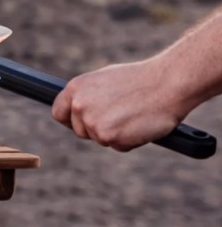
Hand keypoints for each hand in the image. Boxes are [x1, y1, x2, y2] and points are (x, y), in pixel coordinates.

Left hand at [51, 58, 189, 151]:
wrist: (166, 84)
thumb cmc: (139, 79)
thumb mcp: (103, 80)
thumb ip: (87, 95)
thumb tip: (76, 108)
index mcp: (75, 88)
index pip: (58, 113)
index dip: (70, 120)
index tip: (80, 123)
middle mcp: (80, 106)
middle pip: (79, 131)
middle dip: (96, 129)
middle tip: (119, 117)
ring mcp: (93, 122)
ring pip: (100, 139)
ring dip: (115, 134)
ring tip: (132, 115)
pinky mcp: (110, 137)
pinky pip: (118, 147)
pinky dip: (129, 141)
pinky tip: (139, 125)